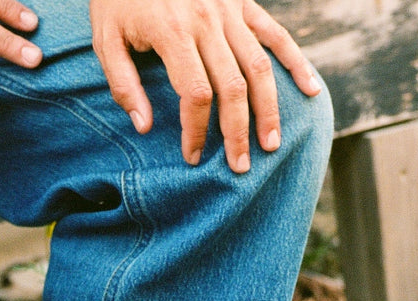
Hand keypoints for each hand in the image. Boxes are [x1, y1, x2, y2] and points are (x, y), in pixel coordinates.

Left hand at [90, 0, 320, 169]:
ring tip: (271, 144)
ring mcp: (230, 11)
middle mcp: (208, 21)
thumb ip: (123, 85)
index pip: (196, 94)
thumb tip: (145, 127)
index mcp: (173, 33)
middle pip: (233, 87)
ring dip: (269, 109)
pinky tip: (311, 89)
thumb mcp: (105, 40)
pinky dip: (296, 62)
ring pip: (259, 67)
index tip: (193, 156)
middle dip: (237, 132)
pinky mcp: (243, 2)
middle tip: (240, 167)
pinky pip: (275, 35)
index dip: (197, 130)